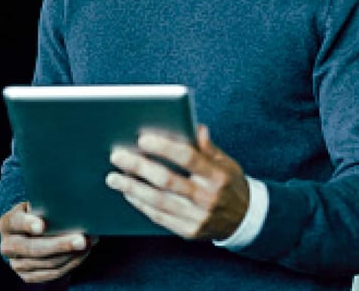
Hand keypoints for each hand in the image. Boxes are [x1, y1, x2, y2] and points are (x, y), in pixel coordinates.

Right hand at [0, 201, 96, 283]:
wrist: (25, 231)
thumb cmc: (37, 211)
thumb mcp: (36, 203)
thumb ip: (46, 203)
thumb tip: (70, 202)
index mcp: (7, 223)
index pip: (16, 222)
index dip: (28, 224)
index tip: (42, 225)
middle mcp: (8, 245)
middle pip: (33, 248)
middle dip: (60, 245)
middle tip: (82, 240)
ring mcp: (16, 263)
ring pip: (46, 263)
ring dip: (71, 255)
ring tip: (89, 243)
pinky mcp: (27, 276)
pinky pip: (51, 274)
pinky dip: (70, 264)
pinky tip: (83, 254)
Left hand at [106, 124, 248, 240]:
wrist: (244, 220)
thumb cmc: (230, 184)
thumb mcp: (226, 162)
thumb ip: (208, 146)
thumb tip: (195, 127)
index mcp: (217, 175)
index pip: (188, 157)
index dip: (164, 147)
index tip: (142, 139)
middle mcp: (207, 197)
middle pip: (167, 180)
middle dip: (139, 167)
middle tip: (118, 156)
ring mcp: (197, 217)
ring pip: (158, 201)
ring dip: (132, 188)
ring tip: (114, 177)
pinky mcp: (188, 232)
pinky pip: (159, 217)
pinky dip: (141, 204)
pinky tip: (129, 193)